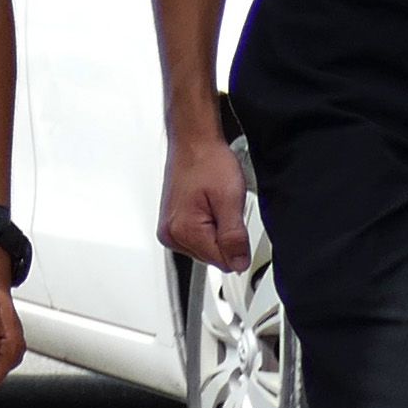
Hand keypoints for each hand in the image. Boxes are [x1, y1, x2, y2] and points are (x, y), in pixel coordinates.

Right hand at [158, 118, 248, 271]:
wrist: (193, 143)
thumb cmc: (208, 162)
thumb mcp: (230, 200)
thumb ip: (234, 237)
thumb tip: (239, 264)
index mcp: (183, 231)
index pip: (222, 262)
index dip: (238, 245)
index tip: (236, 222)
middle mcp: (170, 234)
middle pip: (213, 257)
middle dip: (226, 238)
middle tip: (224, 209)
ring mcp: (169, 229)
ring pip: (206, 249)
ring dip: (217, 231)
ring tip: (214, 205)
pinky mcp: (171, 224)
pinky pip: (198, 238)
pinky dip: (208, 226)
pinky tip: (207, 207)